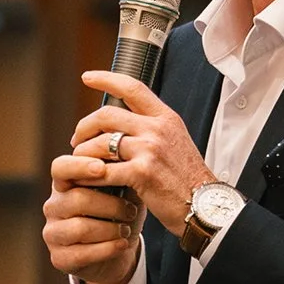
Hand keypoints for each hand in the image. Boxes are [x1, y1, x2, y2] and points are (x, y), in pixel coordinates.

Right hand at [43, 162, 143, 283]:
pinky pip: (82, 253)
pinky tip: (122, 244)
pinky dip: (108, 249)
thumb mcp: (124, 192)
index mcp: (65, 184)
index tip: (103, 168)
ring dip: (110, 229)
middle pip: (77, 199)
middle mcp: (53, 206)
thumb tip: (131, 158)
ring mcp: (52, 233)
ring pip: (80, 228)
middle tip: (131, 210)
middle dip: (110, 205)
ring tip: (126, 229)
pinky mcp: (59, 258)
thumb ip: (122, 176)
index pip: (60, 167)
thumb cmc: (118, 215)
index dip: (79, 166)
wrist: (116, 253)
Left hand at [67, 71, 219, 234]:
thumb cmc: (188, 180)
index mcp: (166, 118)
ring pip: (100, 143)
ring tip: (79, 163)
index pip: (132, 88)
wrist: (206, 206)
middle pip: (107, 115)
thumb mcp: (175, 143)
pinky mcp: (141, 172)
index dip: (106, 79)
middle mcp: (157, 129)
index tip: (88, 77)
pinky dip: (88, 176)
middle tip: (77, 139)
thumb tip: (122, 126)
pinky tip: (84, 181)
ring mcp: (149, 149)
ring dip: (83, 153)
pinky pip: (102, 170)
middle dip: (85, 126)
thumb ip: (152, 130)